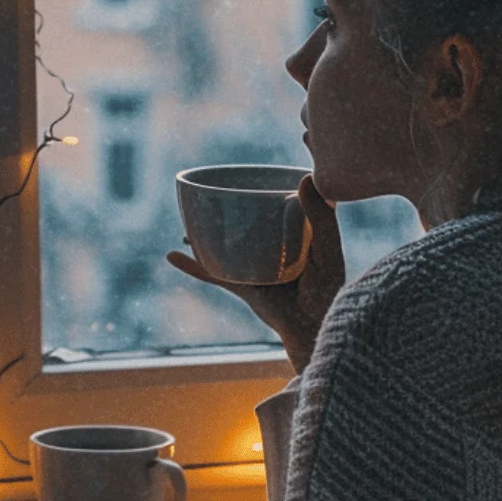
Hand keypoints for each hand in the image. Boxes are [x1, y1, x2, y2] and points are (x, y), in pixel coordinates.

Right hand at [166, 173, 344, 372]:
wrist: (313, 328)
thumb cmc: (328, 290)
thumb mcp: (328, 248)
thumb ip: (322, 217)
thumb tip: (306, 177)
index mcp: (297, 236)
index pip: (281, 205)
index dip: (268, 188)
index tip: (255, 172)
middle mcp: (274, 249)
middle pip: (247, 222)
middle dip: (230, 208)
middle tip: (215, 189)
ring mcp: (255, 266)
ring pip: (225, 245)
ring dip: (205, 233)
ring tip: (189, 220)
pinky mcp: (242, 285)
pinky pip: (213, 272)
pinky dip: (193, 265)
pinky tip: (173, 255)